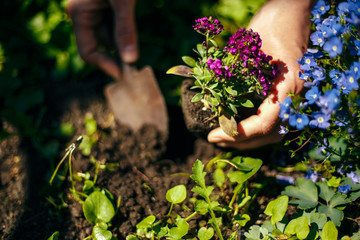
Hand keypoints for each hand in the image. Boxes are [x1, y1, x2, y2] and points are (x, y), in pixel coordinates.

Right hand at [66, 0, 137, 78]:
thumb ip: (125, 29)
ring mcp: (93, 10)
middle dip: (118, 53)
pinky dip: (125, 31)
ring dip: (124, 40)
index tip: (124, 76)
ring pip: (110, 36)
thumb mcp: (123, 2)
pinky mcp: (105, 6)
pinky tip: (134, 23)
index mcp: (79, 13)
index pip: (88, 51)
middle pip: (100, 45)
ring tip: (136, 38)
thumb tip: (130, 61)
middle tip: (136, 66)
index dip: (106, 65)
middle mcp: (83, 14)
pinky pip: (115, 26)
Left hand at [208, 0, 314, 149]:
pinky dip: (257, 129)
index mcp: (289, 85)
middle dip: (241, 141)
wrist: (294, 10)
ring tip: (224, 138)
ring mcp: (296, 97)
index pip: (265, 123)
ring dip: (249, 139)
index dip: (238, 134)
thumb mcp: (249, 45)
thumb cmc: (273, 22)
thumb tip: (208, 98)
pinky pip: (276, 121)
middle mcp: (297, 96)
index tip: (213, 135)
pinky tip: (239, 127)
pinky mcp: (290, 95)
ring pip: (275, 131)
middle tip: (215, 140)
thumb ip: (233, 72)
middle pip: (271, 134)